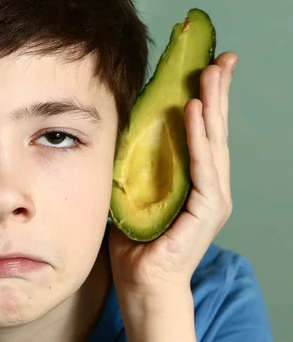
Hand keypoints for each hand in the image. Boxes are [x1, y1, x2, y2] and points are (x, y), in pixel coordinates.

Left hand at [108, 51, 236, 293]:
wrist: (142, 284)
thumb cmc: (136, 242)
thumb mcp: (133, 191)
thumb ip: (135, 165)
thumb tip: (121, 131)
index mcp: (192, 181)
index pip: (202, 132)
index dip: (206, 98)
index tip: (205, 66)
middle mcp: (208, 186)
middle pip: (215, 130)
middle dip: (217, 91)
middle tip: (220, 57)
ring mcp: (210, 199)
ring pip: (213, 142)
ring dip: (212, 104)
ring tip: (209, 72)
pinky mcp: (203, 212)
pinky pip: (201, 168)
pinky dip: (199, 139)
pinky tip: (195, 111)